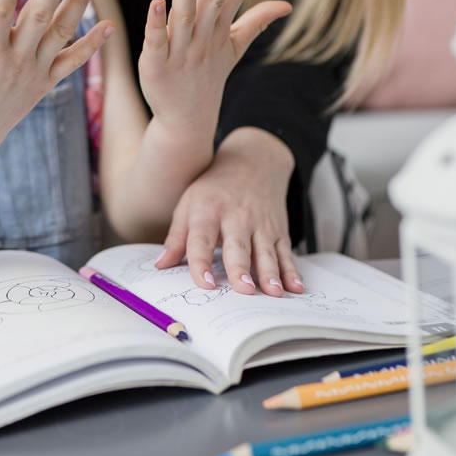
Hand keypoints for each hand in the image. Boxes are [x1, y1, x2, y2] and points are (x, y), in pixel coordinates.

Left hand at [137, 0, 290, 139]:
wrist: (186, 119)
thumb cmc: (208, 76)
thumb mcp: (234, 48)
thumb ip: (256, 22)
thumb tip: (286, 5)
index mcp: (219, 31)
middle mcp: (202, 38)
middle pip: (215, 2)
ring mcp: (180, 51)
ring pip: (184, 15)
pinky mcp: (156, 63)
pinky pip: (156, 40)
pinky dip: (156, 22)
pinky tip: (156, 1)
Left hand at [154, 127, 301, 296]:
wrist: (251, 163)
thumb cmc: (213, 189)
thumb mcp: (188, 204)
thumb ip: (177, 238)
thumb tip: (160, 266)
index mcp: (208, 211)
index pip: (202, 239)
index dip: (201, 261)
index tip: (205, 282)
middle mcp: (236, 217)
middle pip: (238, 246)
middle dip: (241, 268)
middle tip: (244, 289)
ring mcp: (261, 224)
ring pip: (266, 252)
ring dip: (271, 273)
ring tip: (273, 292)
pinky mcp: (279, 230)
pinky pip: (286, 253)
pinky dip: (292, 271)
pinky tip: (295, 287)